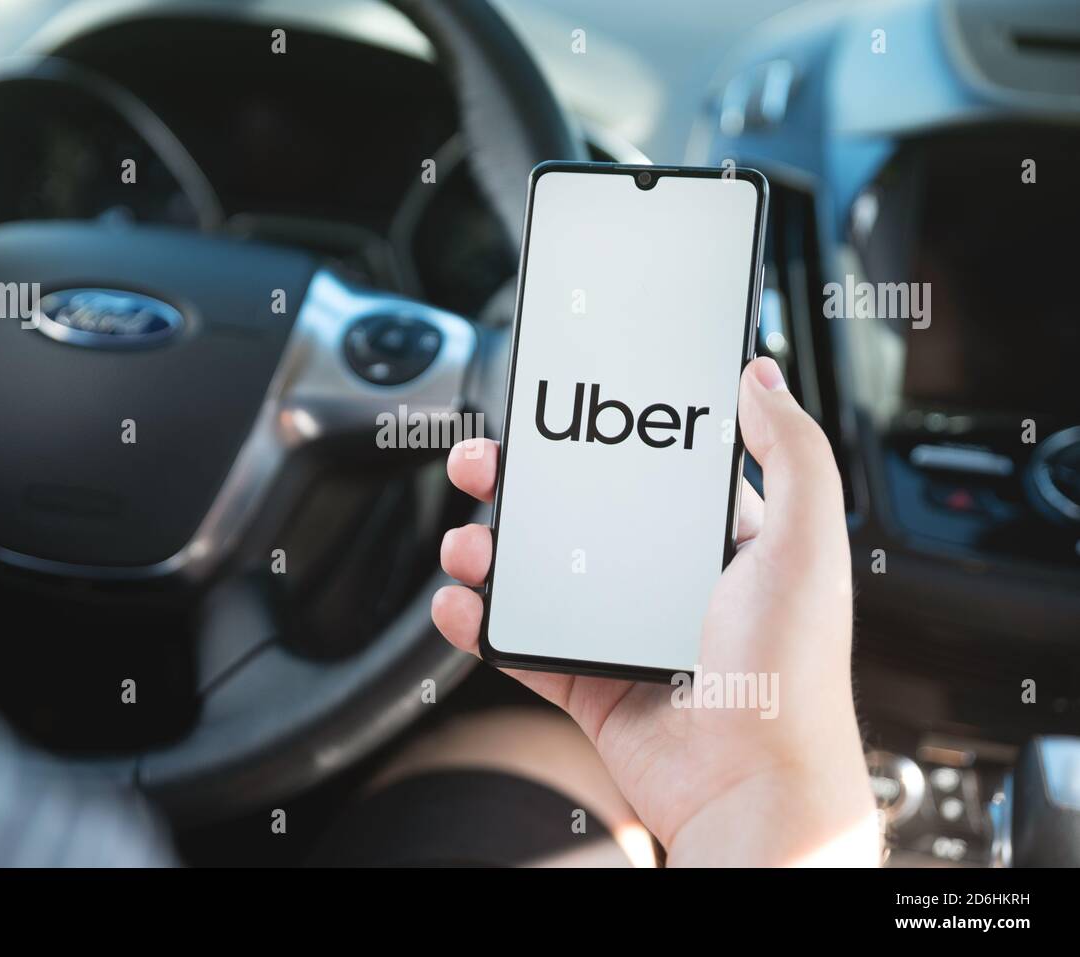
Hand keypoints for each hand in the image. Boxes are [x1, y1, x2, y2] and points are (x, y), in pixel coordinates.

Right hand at [433, 357, 878, 865]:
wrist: (750, 789)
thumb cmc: (790, 675)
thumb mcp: (803, 545)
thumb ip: (792, 454)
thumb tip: (761, 378)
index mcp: (719, 543)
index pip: (649, 471)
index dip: (601, 438)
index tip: (561, 412)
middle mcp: (668, 583)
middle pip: (578, 515)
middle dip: (522, 486)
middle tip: (485, 465)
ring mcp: (622, 633)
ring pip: (539, 575)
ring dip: (491, 551)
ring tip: (467, 543)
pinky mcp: (589, 682)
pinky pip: (521, 642)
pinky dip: (481, 621)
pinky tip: (461, 603)